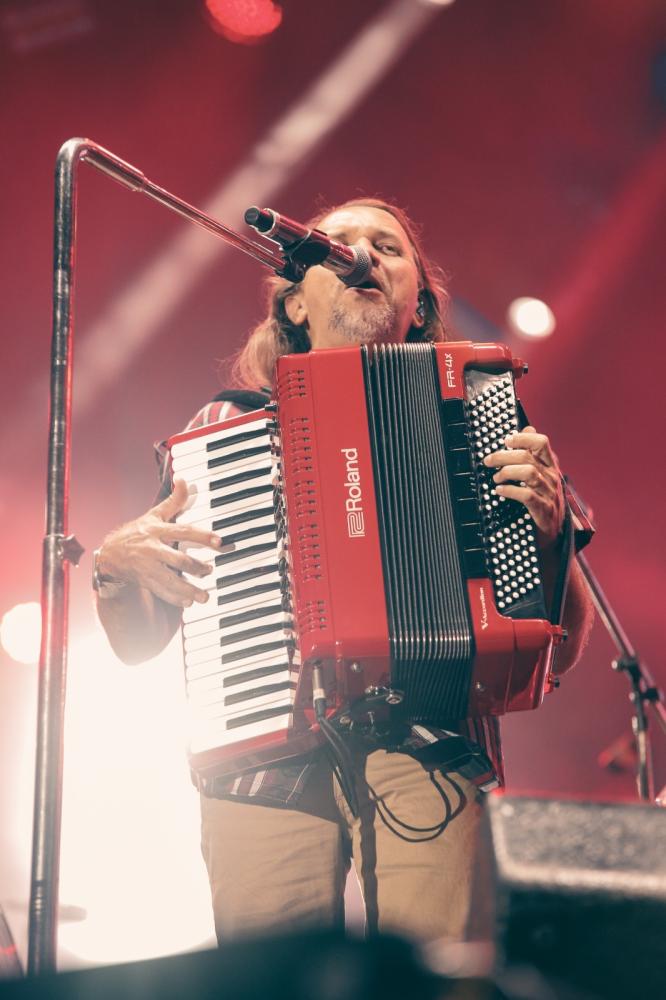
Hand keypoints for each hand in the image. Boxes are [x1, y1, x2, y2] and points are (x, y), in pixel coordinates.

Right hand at [96, 479, 227, 607]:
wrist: (110, 554)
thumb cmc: (137, 532)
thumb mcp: (153, 514)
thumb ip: (173, 501)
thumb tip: (183, 480)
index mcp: (157, 530)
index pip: (183, 531)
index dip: (202, 536)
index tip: (219, 542)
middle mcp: (153, 549)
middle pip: (178, 560)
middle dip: (196, 567)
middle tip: (210, 570)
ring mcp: (147, 567)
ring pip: (170, 580)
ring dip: (188, 590)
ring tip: (204, 596)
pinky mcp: (144, 581)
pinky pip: (161, 591)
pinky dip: (175, 598)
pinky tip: (188, 602)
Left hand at [483, 425, 564, 547]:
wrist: (553, 534)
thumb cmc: (543, 500)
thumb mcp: (542, 475)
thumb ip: (534, 453)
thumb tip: (528, 427)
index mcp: (550, 466)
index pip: (542, 442)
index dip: (523, 437)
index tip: (507, 440)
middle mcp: (551, 477)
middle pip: (527, 456)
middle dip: (503, 456)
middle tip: (488, 461)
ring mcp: (549, 493)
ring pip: (528, 473)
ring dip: (506, 472)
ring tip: (496, 478)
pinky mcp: (543, 510)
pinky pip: (526, 495)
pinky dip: (510, 491)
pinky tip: (500, 491)